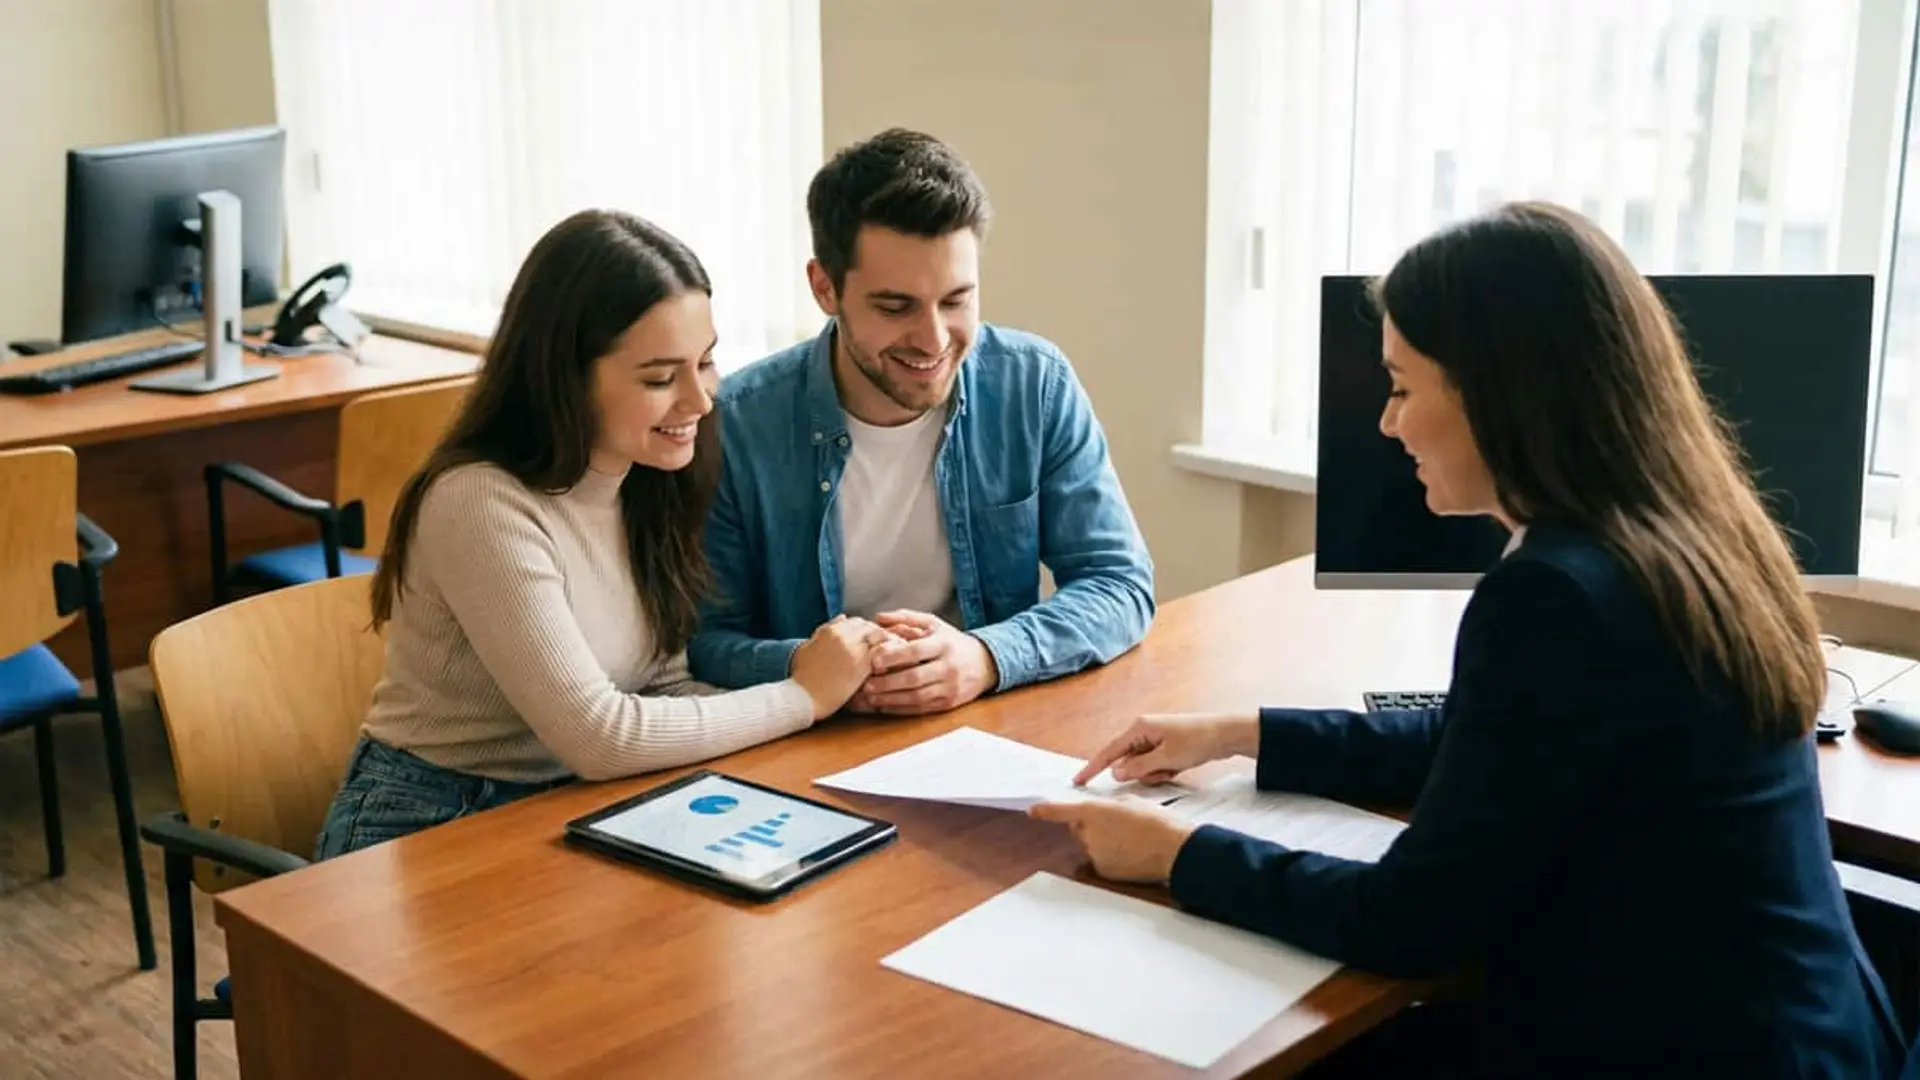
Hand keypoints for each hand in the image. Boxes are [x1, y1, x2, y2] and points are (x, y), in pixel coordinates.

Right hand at [790, 615, 891, 719]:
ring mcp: (853, 648)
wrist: (803, 698)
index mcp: (829, 630)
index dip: (864, 631)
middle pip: (869, 627)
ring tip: (887, 656)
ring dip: (884, 644)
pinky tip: (888, 666)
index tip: (867, 641)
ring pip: (878, 636)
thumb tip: (842, 618)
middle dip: (876, 636)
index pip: (855, 622)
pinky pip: (882, 653)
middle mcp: (842, 635)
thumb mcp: (807, 647)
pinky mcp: (862, 664)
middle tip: (880, 649)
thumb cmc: (802, 677)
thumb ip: (824, 631)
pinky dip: (887, 656)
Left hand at [848, 610, 998, 715]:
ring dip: (891, 699)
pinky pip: (920, 709)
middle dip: (888, 683)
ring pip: (916, 697)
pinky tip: (884, 705)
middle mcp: (948, 667)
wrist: (985, 664)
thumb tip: (878, 617)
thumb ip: (906, 618)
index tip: (874, 660)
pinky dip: (900, 709)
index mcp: (943, 645)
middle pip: (915, 678)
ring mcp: (949, 688)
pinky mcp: (947, 704)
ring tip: (870, 698)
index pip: (917, 651)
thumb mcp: (934, 624)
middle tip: (866, 685)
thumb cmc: (952, 642)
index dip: (894, 656)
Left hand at [1027, 798, 1197, 883]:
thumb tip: (1104, 811)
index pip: (1062, 811)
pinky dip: (1112, 857)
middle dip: (1091, 826)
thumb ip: (1110, 805)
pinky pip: (1101, 861)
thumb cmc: (1156, 822)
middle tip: (1119, 824)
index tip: (1033, 811)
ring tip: (1132, 839)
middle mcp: (1089, 834)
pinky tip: (1131, 854)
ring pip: (1092, 845)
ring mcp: (1095, 854)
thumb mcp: (1131, 801)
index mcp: (1094, 812)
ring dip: (1104, 841)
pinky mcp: (1104, 871)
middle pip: (1079, 829)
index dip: (1046, 811)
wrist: (1173, 849)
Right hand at [1072, 713, 1257, 785]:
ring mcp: (1153, 739)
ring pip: (1140, 767)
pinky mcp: (1163, 747)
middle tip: (1163, 771)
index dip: (1093, 768)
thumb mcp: (1166, 758)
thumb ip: (1138, 768)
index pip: (1109, 752)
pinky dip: (1162, 771)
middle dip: (1142, 773)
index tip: (1078, 782)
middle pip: (1126, 762)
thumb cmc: (1197, 741)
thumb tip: (1115, 773)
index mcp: (1139, 728)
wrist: (1225, 734)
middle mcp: (1142, 732)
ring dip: (1154, 774)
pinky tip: (1177, 767)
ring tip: (1173, 768)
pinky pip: (1153, 766)